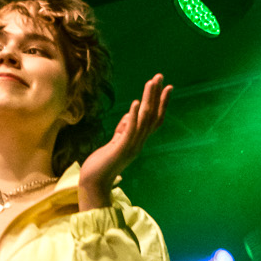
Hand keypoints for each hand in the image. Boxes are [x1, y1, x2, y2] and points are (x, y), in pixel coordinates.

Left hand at [78, 75, 169, 212]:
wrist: (94, 183)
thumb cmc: (102, 164)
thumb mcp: (115, 142)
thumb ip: (123, 129)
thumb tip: (130, 114)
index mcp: (138, 142)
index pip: (154, 120)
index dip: (162, 104)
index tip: (167, 87)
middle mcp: (139, 143)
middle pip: (152, 116)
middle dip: (156, 95)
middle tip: (160, 76)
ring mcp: (132, 147)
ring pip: (144, 120)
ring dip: (148, 100)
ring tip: (150, 83)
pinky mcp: (121, 149)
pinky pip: (131, 131)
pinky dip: (134, 116)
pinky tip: (136, 103)